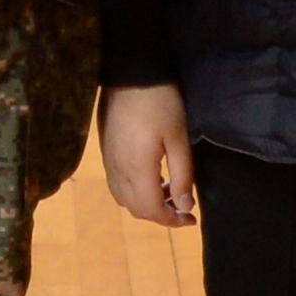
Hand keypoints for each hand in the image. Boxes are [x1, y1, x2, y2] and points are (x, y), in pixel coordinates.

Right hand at [98, 82, 196, 225]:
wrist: (130, 74)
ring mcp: (109, 162)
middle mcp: (118, 171)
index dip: (172, 221)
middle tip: (183, 206)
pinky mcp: (105, 152)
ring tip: (168, 191)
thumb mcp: (179, 139)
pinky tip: (150, 177)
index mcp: (137, 170)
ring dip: (146, 203)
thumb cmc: (161, 103)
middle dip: (160, 215)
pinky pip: (116, 184)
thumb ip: (182, 175)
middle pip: (136, 209)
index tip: (190, 219)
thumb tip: (185, 206)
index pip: (152, 210)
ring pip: (124, 199)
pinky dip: (134, 191)